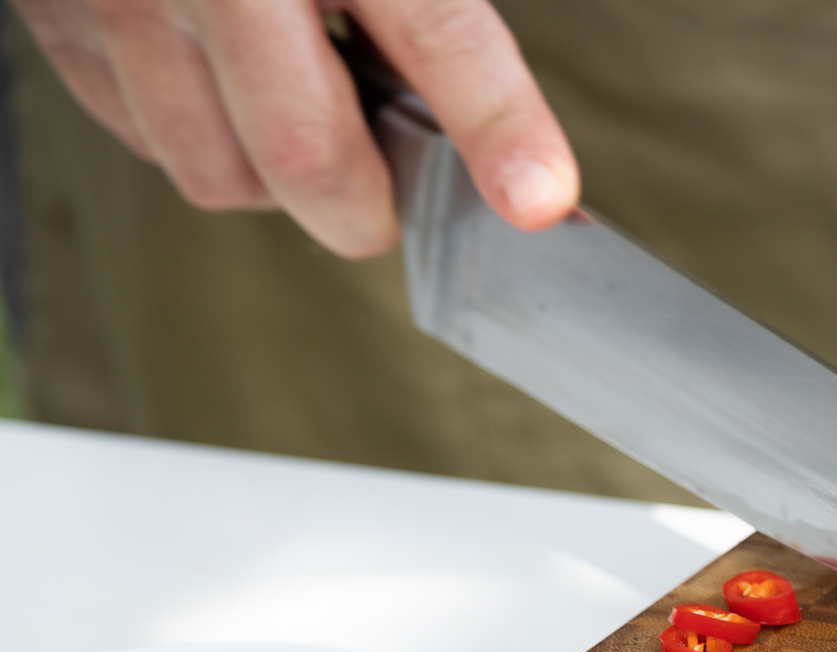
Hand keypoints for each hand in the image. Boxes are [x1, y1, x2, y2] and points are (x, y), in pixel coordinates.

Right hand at [16, 0, 577, 256]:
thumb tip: (510, 124)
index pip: (434, 33)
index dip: (497, 125)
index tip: (537, 198)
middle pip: (303, 153)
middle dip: (366, 205)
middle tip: (397, 191)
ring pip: (218, 170)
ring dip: (278, 179)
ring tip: (305, 115)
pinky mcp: (55, 16)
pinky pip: (143, 137)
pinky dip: (204, 141)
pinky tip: (227, 84)